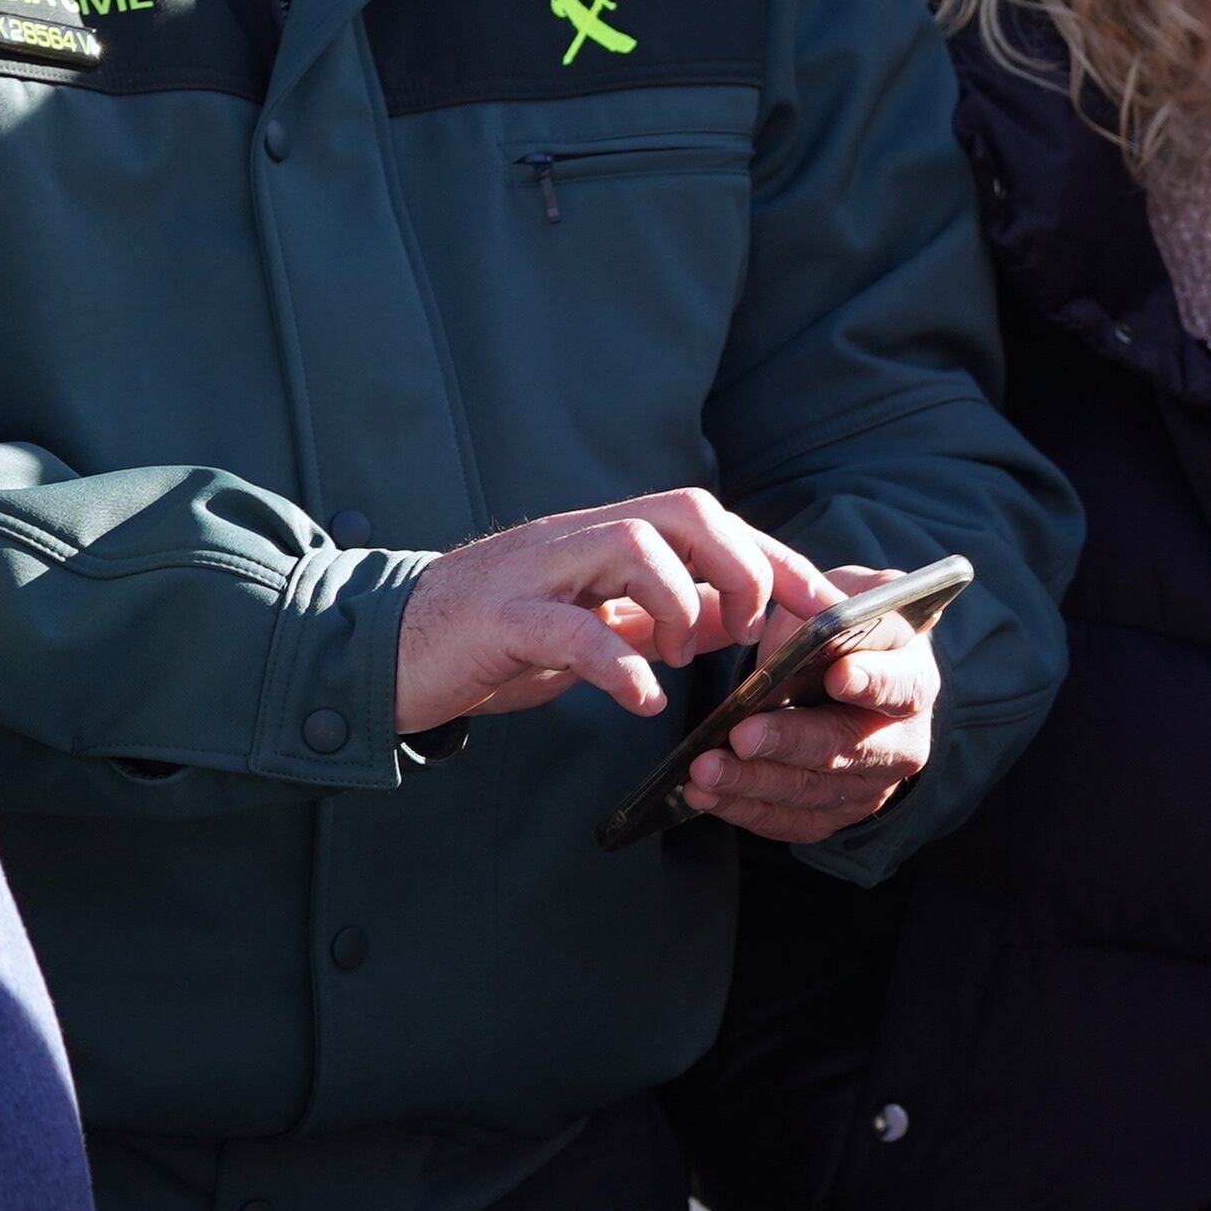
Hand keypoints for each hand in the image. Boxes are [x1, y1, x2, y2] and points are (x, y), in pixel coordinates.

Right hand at [392, 488, 832, 729]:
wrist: (386, 648)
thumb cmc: (496, 637)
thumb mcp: (591, 621)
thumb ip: (657, 611)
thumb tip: (731, 614)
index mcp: (606, 540)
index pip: (708, 522)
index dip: (774, 556)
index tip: (824, 604)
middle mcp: (577, 540)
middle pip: (681, 511)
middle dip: (741, 563)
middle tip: (754, 629)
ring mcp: (536, 572)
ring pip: (630, 545)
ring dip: (680, 600)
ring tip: (681, 655)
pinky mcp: (497, 617)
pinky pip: (567, 628)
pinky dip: (615, 661)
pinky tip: (640, 699)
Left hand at [682, 562, 942, 846]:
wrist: (841, 676)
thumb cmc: (841, 631)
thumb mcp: (847, 595)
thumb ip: (840, 596)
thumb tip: (823, 608)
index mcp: (913, 679)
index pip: (902, 686)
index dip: (873, 682)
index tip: (839, 675)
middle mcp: (901, 742)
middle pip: (847, 748)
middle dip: (791, 741)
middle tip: (743, 734)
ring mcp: (868, 785)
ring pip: (811, 791)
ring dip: (753, 782)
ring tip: (704, 769)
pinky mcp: (833, 815)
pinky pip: (789, 822)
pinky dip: (743, 810)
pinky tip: (703, 795)